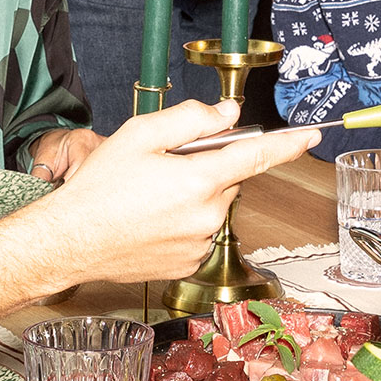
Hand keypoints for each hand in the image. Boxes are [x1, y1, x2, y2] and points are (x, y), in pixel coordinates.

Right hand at [0, 101, 317, 344]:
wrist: (69, 242)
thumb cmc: (98, 189)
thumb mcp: (138, 135)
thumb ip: (190, 119)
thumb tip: (227, 114)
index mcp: (198, 180)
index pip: (256, 156)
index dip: (287, 144)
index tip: (312, 136)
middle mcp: (207, 216)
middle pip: (227, 180)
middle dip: (205, 169)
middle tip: (163, 168)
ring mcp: (199, 245)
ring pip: (213, 208)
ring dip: (193, 198)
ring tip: (149, 199)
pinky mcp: (189, 265)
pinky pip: (200, 234)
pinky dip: (183, 224)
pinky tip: (150, 222)